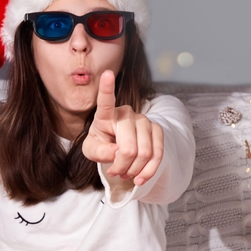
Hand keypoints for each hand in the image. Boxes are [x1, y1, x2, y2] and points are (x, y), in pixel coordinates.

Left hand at [81, 70, 163, 185]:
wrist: (120, 147)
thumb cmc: (102, 144)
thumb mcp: (92, 150)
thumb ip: (98, 152)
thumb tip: (117, 153)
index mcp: (106, 114)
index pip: (106, 101)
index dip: (107, 88)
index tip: (106, 73)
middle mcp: (127, 113)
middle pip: (129, 147)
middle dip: (122, 166)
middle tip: (116, 172)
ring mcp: (145, 120)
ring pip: (145, 153)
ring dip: (134, 170)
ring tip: (125, 174)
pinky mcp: (157, 130)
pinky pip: (158, 154)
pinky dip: (148, 171)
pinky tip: (140, 177)